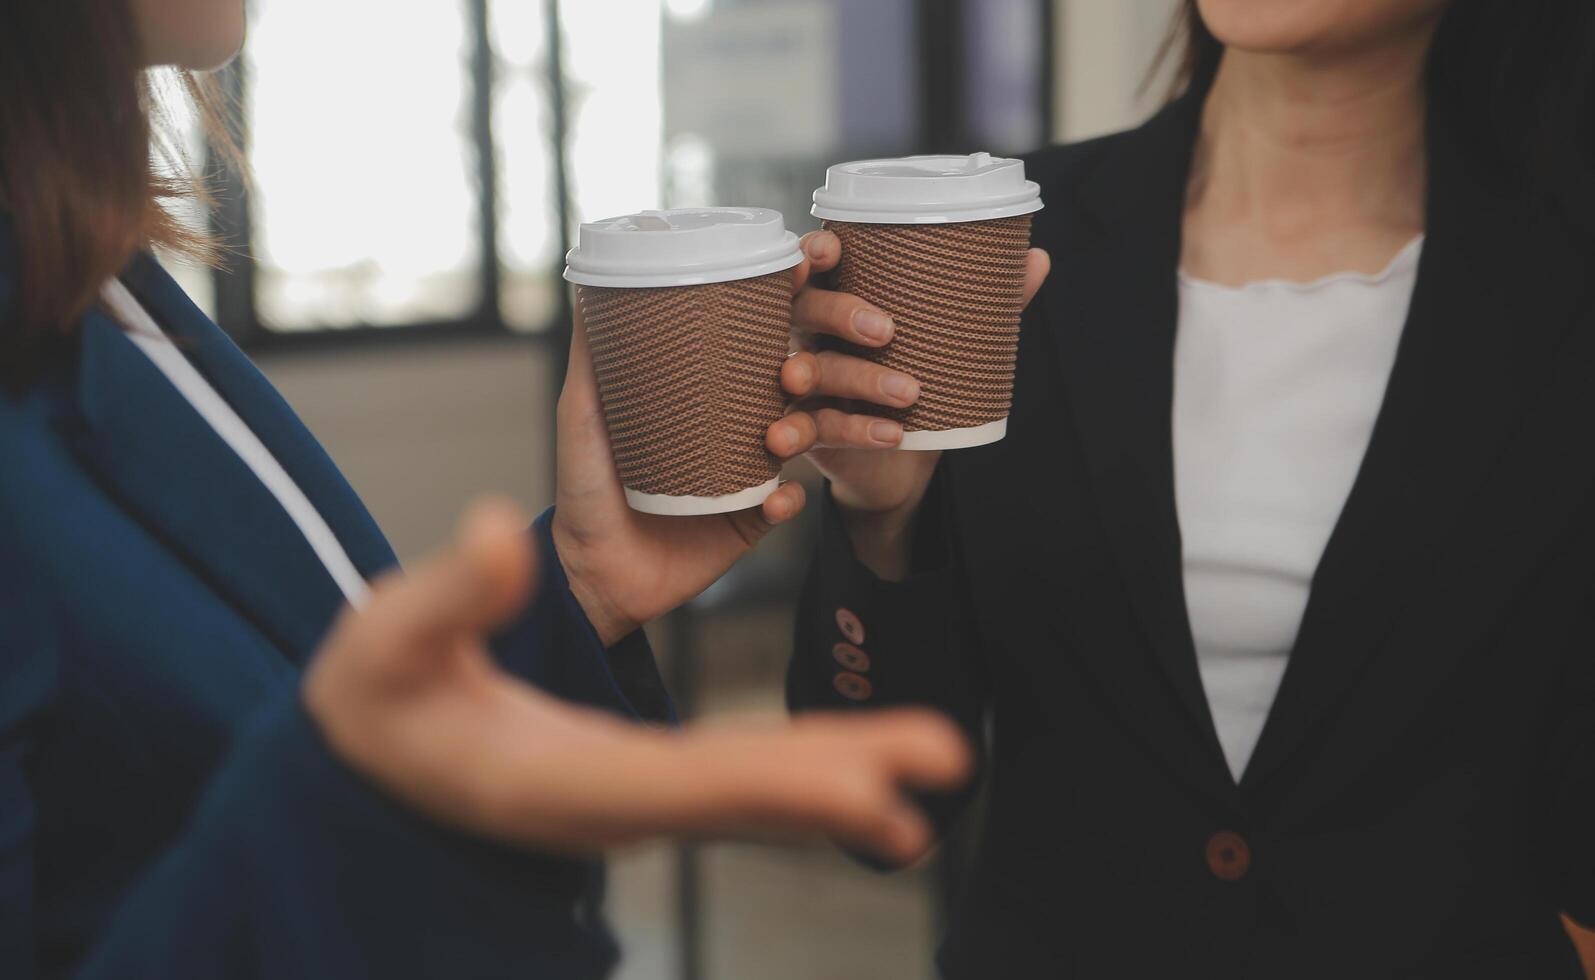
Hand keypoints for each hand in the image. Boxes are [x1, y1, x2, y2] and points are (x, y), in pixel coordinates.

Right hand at [304, 501, 970, 860]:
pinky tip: (855, 766)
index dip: (782, 785)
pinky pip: (731, 774)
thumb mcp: (386, 641)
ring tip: (927, 762)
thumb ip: (444, 595)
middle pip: (741, 794)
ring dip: (836, 768)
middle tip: (943, 759)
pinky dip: (795, 766)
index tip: (872, 784)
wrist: (365, 759)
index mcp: (555, 781)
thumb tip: (497, 533)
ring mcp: (625, 796)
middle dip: (842, 776)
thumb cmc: (372, 703)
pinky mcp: (634, 775)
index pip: (685, 785)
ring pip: (747, 786)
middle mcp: (606, 804)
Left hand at [552, 317, 807, 646]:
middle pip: (787, 388)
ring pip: (796, 441)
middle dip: (808, 373)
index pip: (749, 344)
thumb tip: (588, 284)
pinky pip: (785, 505)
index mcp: (699, 394)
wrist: (591, 574)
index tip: (800, 275)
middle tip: (797, 374)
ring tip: (777, 442)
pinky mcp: (751, 520)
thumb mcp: (582, 415)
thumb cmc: (583, 490)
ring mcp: (744, 474)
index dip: (781, 311)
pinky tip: (776, 499)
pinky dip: (786, 501)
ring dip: (799, 436)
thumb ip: (591, 358)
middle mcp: (729, 427)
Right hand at [764, 231, 1050, 577]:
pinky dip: (857, 430)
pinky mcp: (804, 429)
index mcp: (835, 298)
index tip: (829, 250)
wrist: (897, 460)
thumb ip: (983, 304)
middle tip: (887, 330)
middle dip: (839, 312)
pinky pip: (821, 427)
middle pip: (802, 310)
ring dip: (860, 379)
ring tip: (909, 393)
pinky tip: (892, 435)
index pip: (809, 265)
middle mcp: (807, 335)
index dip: (810, 252)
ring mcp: (799, 382)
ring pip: (812, 370)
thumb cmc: (913, 376)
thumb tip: (1038, 259)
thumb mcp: (946, 341)